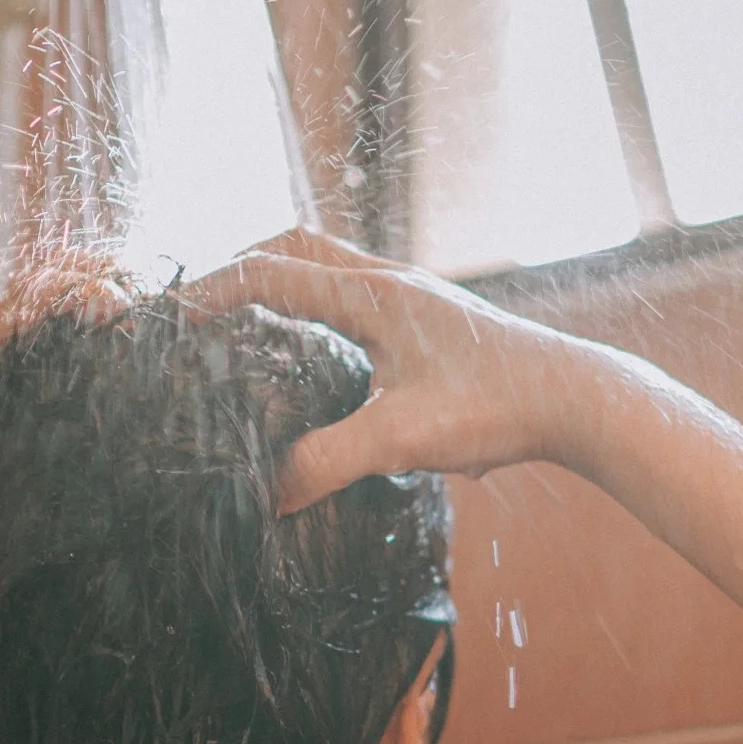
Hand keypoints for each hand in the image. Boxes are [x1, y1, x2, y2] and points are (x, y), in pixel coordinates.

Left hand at [0, 257, 131, 547]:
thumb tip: (41, 466)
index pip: (37, 298)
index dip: (89, 293)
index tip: (127, 312)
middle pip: (48, 284)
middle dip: (103, 280)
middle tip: (154, 307)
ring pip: (42, 304)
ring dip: (90, 300)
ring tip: (142, 320)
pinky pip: (30, 335)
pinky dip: (69, 329)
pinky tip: (98, 356)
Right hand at [180, 229, 624, 513]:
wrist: (577, 400)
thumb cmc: (497, 408)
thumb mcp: (403, 439)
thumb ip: (328, 462)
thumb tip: (266, 494)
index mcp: (373, 294)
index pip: (270, 272)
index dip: (210, 290)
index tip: (166, 316)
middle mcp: (392, 283)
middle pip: (295, 249)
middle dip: (239, 269)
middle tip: (199, 306)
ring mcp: (416, 300)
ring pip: (330, 270)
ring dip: (283, 285)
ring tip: (245, 325)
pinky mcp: (434, 326)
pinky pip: (359, 298)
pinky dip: (321, 310)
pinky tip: (321, 358)